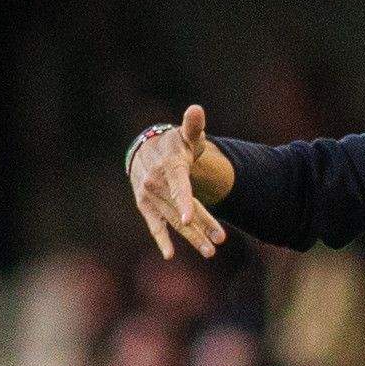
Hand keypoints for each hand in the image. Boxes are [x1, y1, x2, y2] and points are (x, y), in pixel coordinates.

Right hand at [128, 105, 228, 260]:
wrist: (145, 150)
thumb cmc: (173, 144)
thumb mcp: (185, 134)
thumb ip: (193, 126)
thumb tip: (196, 110)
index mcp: (169, 166)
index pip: (179, 187)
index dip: (184, 203)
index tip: (189, 218)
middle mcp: (156, 183)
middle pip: (182, 209)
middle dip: (201, 226)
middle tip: (219, 242)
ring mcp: (149, 197)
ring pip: (173, 220)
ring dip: (192, 236)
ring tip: (210, 251)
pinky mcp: (144, 206)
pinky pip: (154, 225)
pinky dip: (161, 239)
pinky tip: (169, 255)